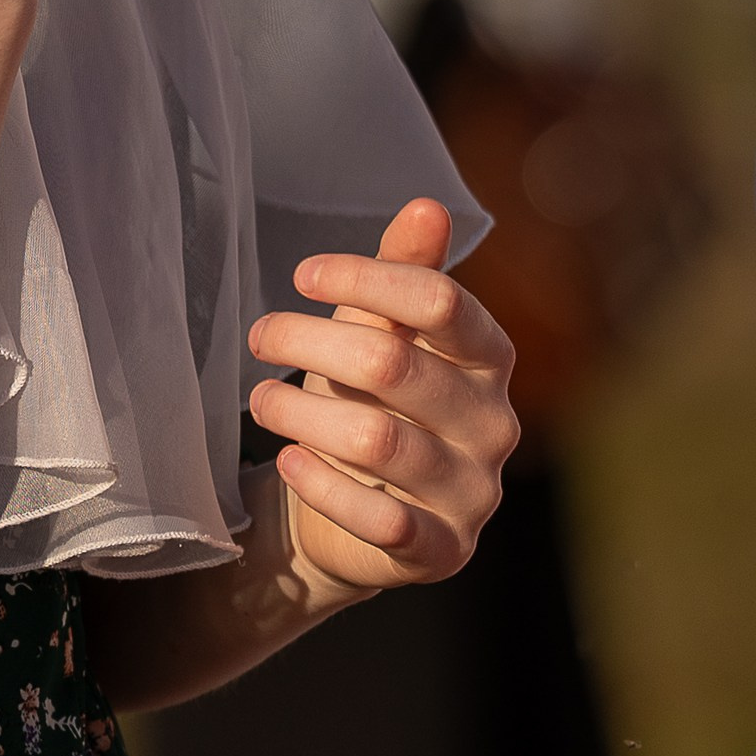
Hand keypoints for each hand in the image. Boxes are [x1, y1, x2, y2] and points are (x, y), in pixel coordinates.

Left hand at [249, 198, 517, 598]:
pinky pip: (381, 519)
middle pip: (395, 366)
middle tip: (261, 335)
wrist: (356, 514)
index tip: (302, 275)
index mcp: (491, 358)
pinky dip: (322, 485)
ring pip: (379, 442)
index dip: (367, 278)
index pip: (440, 302)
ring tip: (260, 400)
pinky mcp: (442, 549)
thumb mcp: (382, 333)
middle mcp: (495, 423)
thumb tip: (428, 205)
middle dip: (312, 343)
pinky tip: (287, 460)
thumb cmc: (371, 404)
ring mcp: (473, 491)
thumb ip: (404, 273)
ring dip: (302, 414)